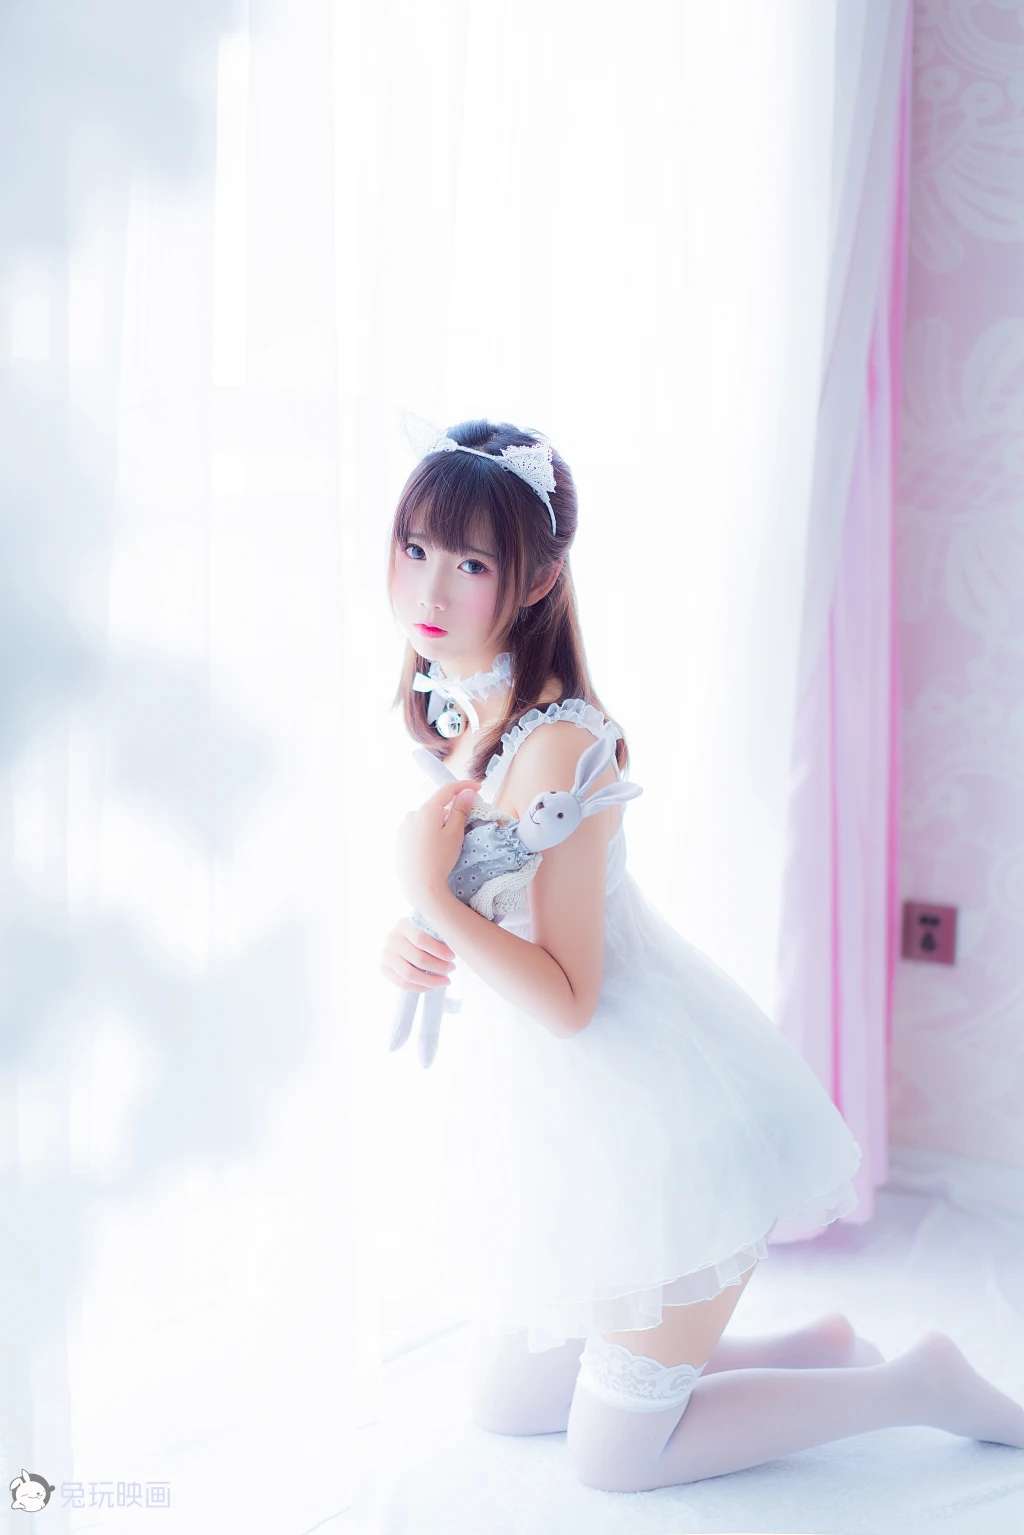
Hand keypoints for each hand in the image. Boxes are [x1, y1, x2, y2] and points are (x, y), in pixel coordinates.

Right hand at [379, 916, 455, 992]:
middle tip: (452, 969)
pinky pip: (403, 984)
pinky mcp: (383, 969)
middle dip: (439, 967)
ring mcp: (385, 955)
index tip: (453, 957)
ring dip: (431, 981)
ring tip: (446, 980)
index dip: (439, 950)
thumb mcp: (426, 927)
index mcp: (403, 924)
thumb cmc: (422, 933)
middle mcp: (391, 939)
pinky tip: (433, 986)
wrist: (400, 939)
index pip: (421, 939)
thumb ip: (436, 933)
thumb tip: (456, 945)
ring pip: (410, 974)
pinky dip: (421, 987)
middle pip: (418, 959)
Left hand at [395, 778, 480, 909]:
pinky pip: (417, 831)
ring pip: (426, 820)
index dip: (464, 786)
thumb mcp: (455, 834)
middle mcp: (412, 815)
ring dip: (438, 824)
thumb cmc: (440, 859)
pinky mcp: (399, 842)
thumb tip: (466, 793)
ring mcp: (403, 829)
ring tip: (446, 846)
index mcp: (427, 810)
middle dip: (450, 812)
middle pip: (436, 806)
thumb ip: (461, 810)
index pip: (447, 790)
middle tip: (463, 827)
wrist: (419, 887)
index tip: (478, 787)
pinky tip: (433, 851)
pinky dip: (427, 835)